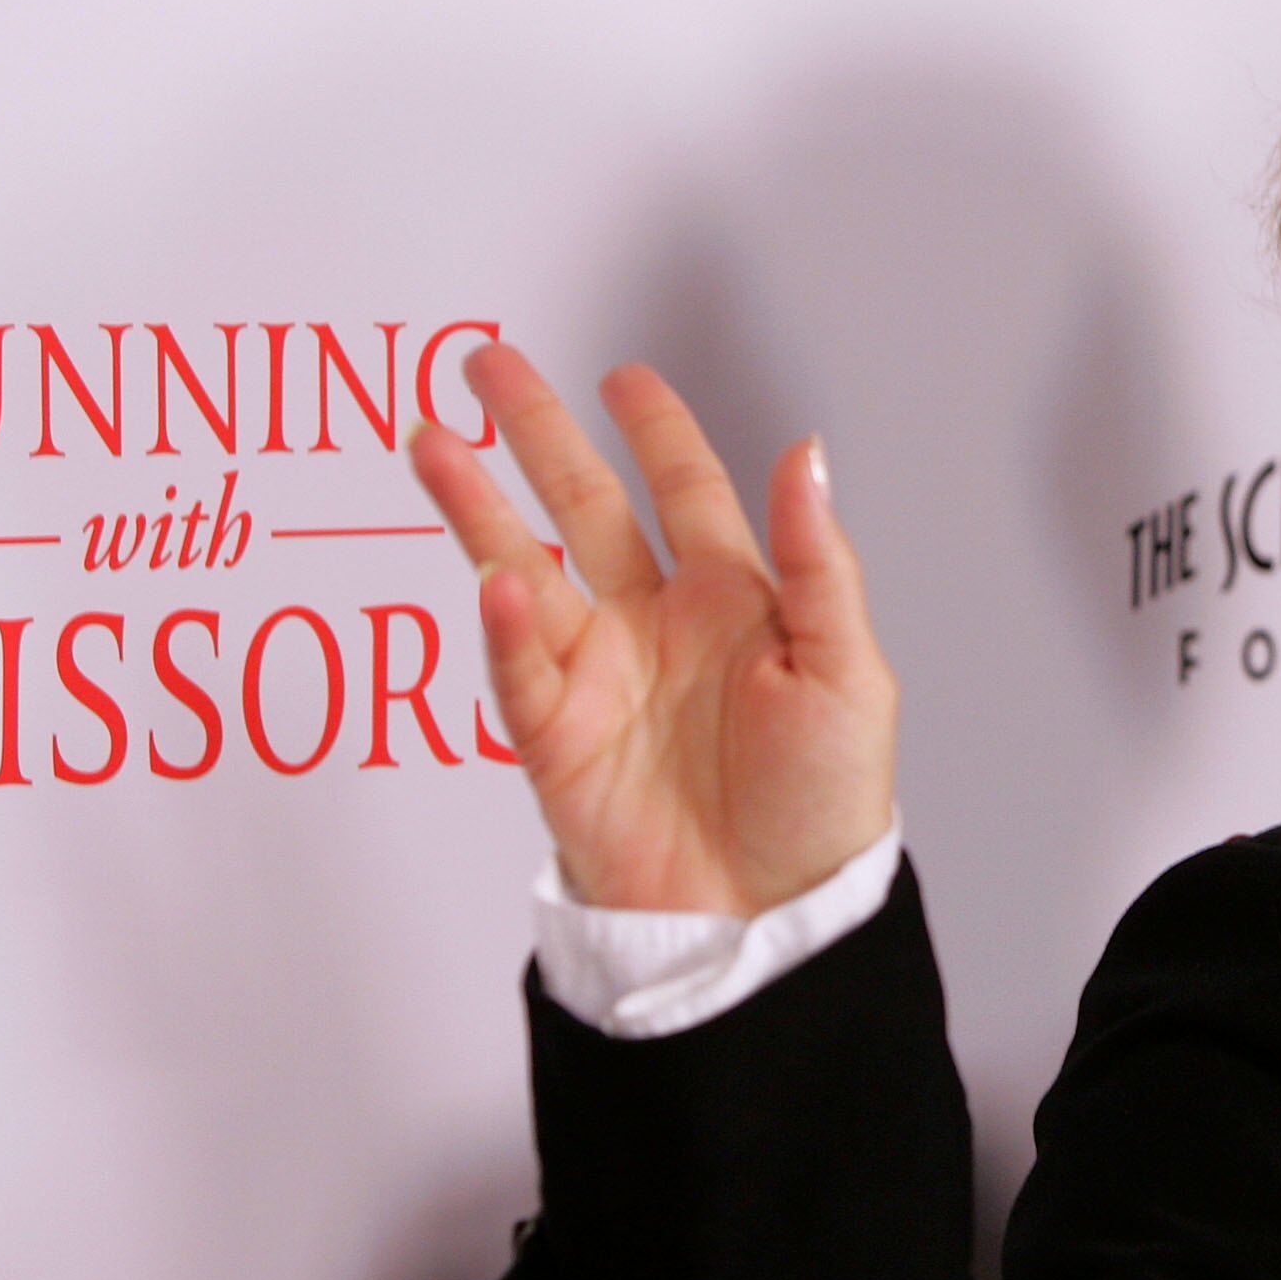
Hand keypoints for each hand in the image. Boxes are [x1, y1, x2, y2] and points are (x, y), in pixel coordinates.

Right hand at [407, 342, 898, 917]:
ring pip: (524, 568)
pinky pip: (521, 668)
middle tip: (489, 365)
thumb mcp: (848, 673)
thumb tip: (806, 453)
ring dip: (478, 506)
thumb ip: (820, 563)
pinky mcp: (555, 736)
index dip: (656, 431)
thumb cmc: (824, 803)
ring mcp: (599, 674)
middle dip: (538, 436)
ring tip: (432, 441)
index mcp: (735, 601)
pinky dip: (505, 628)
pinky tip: (497, 581)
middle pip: (585, 505)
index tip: (624, 377)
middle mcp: (656, 624)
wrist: (768, 915)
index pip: (686, 491)